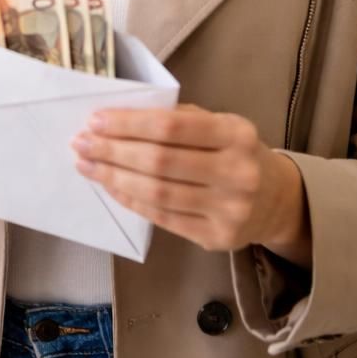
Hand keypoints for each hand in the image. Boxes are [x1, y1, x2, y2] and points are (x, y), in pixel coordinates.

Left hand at [73, 104, 310, 260]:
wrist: (275, 200)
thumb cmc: (235, 152)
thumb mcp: (219, 125)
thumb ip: (178, 120)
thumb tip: (118, 119)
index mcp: (237, 133)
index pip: (171, 127)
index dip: (129, 124)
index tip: (95, 120)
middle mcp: (238, 172)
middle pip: (160, 162)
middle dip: (112, 151)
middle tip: (81, 143)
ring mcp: (229, 210)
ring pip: (157, 193)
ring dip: (114, 178)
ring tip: (87, 165)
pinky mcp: (217, 238)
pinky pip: (162, 218)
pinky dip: (131, 201)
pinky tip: (110, 187)